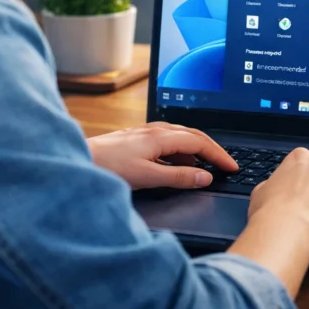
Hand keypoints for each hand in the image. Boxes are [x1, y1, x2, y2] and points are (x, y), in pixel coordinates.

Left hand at [87, 122, 237, 189]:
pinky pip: (167, 142)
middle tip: (226, 165)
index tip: (231, 167)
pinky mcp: (137, 140)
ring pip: (180, 138)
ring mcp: (145, 134)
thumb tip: (205, 177)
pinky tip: (176, 166)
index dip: (218, 156)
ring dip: (196, 151)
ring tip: (204, 168)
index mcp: (161, 136)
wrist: (77, 160)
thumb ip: (178, 178)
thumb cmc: (107, 168)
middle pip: (193, 136)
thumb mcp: (148, 177)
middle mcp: (155, 131)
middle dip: (212, 150)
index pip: (200, 143)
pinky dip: (180, 154)